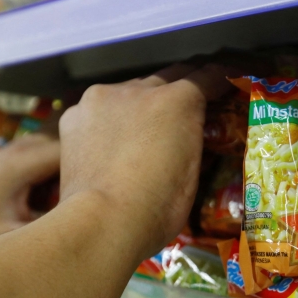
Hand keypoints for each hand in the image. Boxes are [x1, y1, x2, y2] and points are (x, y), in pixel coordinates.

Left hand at [58, 64, 229, 261]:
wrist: (103, 220)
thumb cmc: (158, 206)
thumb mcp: (192, 173)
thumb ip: (191, 141)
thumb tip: (189, 137)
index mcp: (178, 101)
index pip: (205, 77)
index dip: (218, 79)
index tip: (225, 82)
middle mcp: (139, 88)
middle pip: (166, 78)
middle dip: (179, 89)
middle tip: (185, 107)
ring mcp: (101, 98)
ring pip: (128, 93)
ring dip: (139, 105)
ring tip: (140, 130)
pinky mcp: (73, 116)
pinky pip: (97, 111)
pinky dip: (107, 121)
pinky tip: (108, 144)